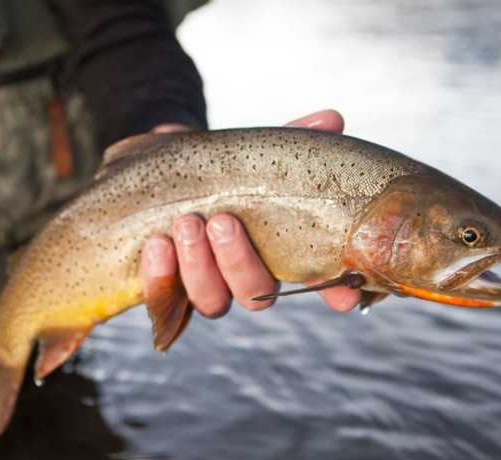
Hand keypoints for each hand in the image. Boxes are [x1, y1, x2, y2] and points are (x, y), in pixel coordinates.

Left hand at [140, 110, 360, 316]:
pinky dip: (160, 275)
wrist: (163, 172)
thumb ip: (290, 140)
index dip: (332, 294)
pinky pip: (164, 297)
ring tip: (187, 224)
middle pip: (256, 294)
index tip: (342, 297)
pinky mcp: (166, 289)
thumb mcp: (252, 153)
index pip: (314, 284)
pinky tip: (157, 245)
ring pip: (212, 300)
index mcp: (278, 252)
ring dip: (200, 266)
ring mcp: (206, 287)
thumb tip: (331, 119)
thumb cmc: (220, 170)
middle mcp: (245, 278)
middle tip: (222, 222)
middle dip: (239, 262)